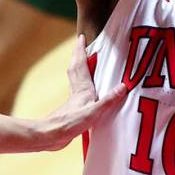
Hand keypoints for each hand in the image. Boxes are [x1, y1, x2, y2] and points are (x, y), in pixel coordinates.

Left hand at [36, 35, 126, 150]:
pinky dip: (80, 84)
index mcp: (83, 89)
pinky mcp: (72, 110)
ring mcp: (74, 101)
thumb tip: (123, 86)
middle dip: (78, 55)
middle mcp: (77, 91)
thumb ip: (108, 100)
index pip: (81, 64)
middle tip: (80, 44)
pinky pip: (77, 91)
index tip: (81, 37)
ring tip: (83, 62)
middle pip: (75, 68)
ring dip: (78, 67)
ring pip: (75, 78)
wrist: (51, 136)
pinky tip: (83, 91)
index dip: (81, 50)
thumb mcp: (94, 112)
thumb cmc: (70, 124)